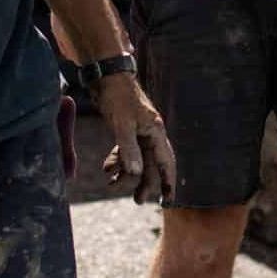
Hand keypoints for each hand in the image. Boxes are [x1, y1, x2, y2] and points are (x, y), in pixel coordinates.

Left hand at [94, 73, 174, 203]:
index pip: (166, 162)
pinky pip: (126, 151)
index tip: (169, 201)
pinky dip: (118, 160)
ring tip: (112, 184)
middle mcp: (150, 132)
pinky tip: (107, 168)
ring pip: (137, 159)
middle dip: (145, 183)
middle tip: (138, 201)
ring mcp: (139, 130)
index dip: (168, 182)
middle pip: (151, 164)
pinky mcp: (127, 128)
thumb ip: (128, 149)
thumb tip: (135, 174)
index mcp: (155, 131)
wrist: (107, 75)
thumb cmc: (117, 97)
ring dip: (127, 173)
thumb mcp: (122, 124)